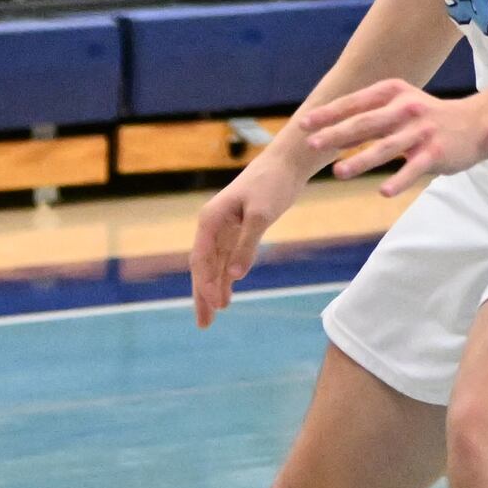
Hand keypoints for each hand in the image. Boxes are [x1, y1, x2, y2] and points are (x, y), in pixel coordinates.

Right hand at [189, 153, 303, 322]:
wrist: (286, 163)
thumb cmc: (271, 184)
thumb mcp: (261, 215)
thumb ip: (247, 245)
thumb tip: (235, 277)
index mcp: (211, 219)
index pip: (202, 259)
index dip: (206, 284)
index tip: (217, 306)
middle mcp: (212, 225)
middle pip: (202, 266)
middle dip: (202, 295)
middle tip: (204, 324)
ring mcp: (224, 228)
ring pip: (213, 266)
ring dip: (213, 290)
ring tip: (212, 317)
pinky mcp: (238, 230)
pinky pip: (227, 259)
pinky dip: (226, 277)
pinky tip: (227, 294)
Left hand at [297, 77, 487, 196]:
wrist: (475, 124)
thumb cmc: (427, 118)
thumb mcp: (400, 106)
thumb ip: (370, 116)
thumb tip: (329, 129)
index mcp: (394, 92)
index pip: (355, 103)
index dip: (329, 113)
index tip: (304, 124)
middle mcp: (406, 109)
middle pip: (366, 123)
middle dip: (336, 134)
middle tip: (312, 145)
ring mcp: (421, 131)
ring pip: (386, 148)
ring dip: (360, 160)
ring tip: (338, 173)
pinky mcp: (435, 153)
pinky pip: (413, 169)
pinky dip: (398, 181)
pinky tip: (383, 192)